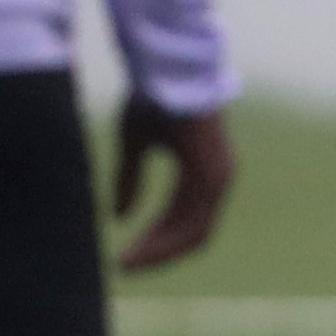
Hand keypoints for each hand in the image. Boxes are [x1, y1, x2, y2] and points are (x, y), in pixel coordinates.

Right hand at [114, 97, 235, 271]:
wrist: (164, 67)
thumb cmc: (152, 97)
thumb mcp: (135, 145)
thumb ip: (130, 180)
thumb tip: (119, 217)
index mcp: (203, 170)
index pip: (185, 221)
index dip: (157, 242)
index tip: (127, 256)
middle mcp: (216, 178)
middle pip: (192, 235)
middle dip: (157, 254)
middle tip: (124, 268)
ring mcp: (217, 178)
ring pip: (194, 235)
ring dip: (159, 253)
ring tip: (126, 264)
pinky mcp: (210, 177)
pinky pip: (192, 224)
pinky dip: (165, 241)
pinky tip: (138, 249)